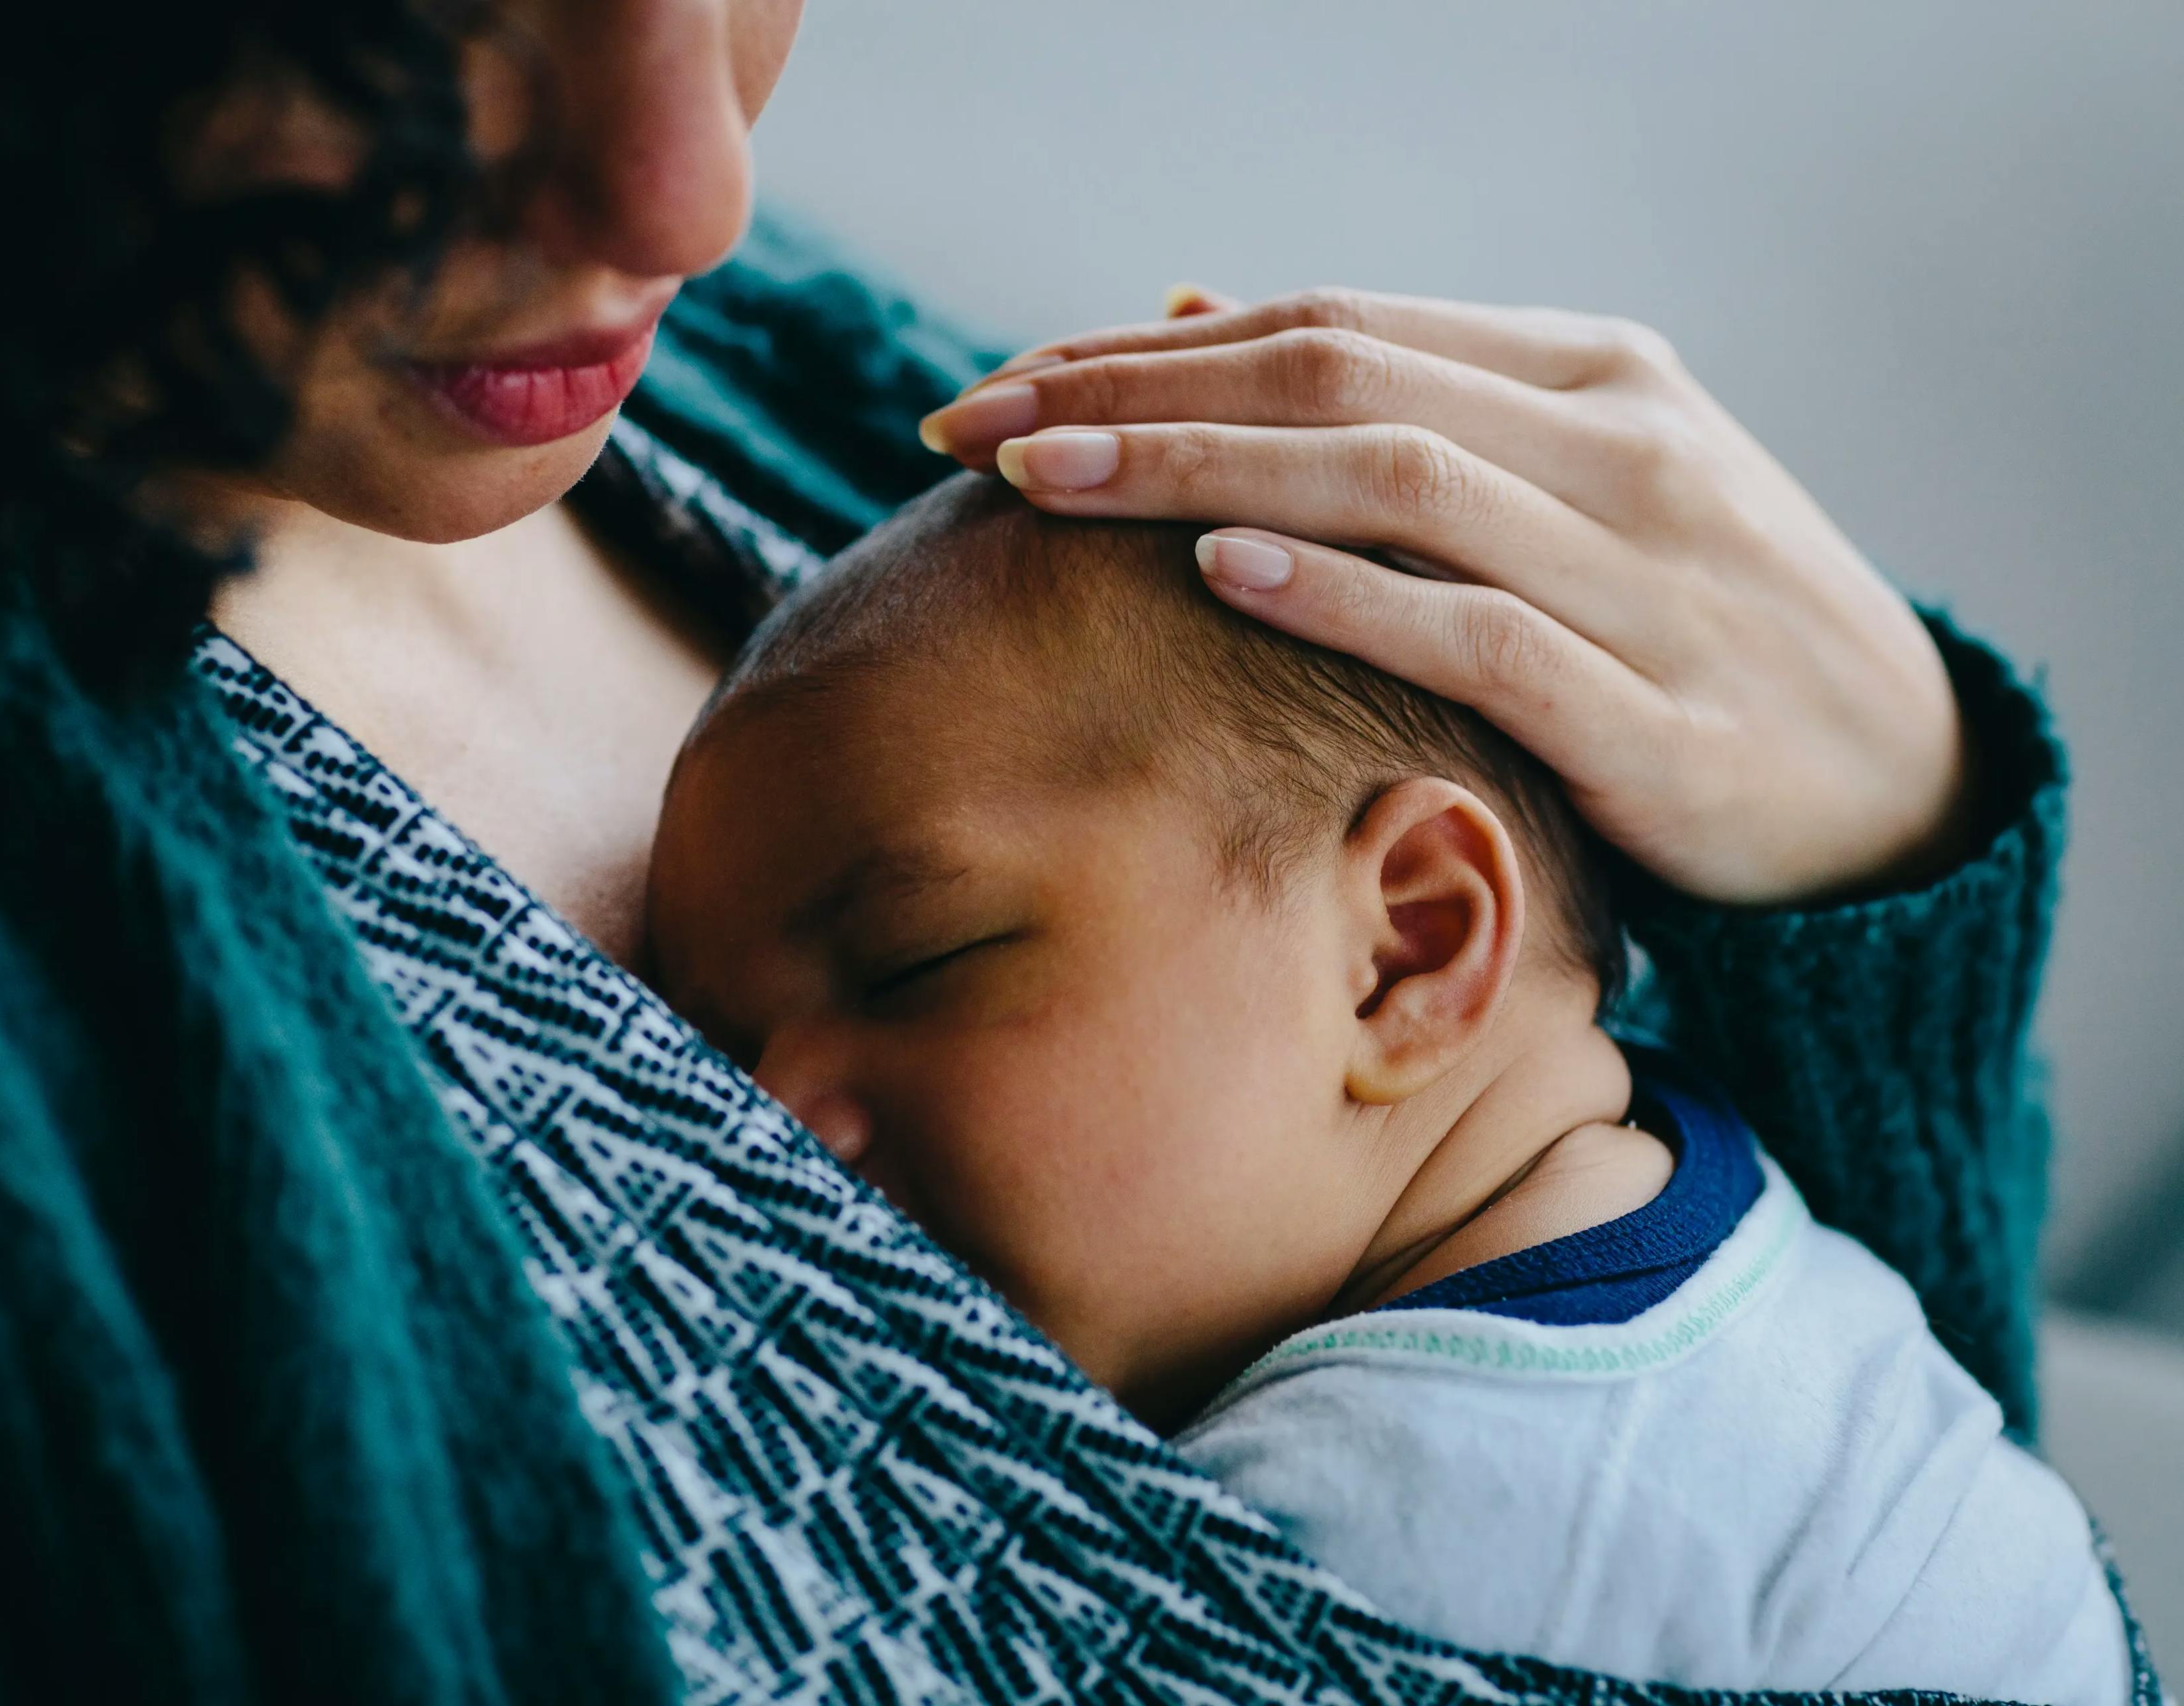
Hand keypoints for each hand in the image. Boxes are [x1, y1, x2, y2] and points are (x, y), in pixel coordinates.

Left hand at [916, 286, 1972, 906]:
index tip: (1005, 388)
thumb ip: (1405, 404)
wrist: (1901, 784)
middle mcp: (1619, 448)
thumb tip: (1199, 310)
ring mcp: (1650, 577)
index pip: (1330, 326)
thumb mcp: (1573, 481)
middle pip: (1336, 384)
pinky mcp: (1663, 719)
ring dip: (1201, 474)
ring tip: (1047, 485)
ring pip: (1395, 485)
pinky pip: (1482, 638)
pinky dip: (1349, 599)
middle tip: (975, 429)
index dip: (1149, 349)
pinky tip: (1223, 573)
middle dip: (1133, 398)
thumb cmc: (1696, 627)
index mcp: (1591, 373)